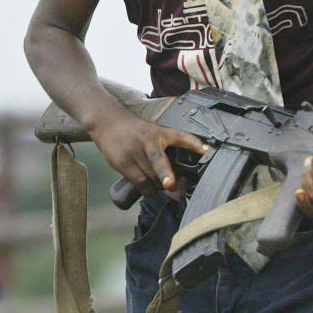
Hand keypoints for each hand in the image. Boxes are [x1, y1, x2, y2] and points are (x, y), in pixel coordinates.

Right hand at [88, 107, 207, 198]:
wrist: (106, 121)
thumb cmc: (134, 131)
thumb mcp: (151, 132)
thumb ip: (164, 148)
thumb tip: (178, 175)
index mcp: (159, 132)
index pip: (179, 136)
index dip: (193, 143)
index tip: (206, 150)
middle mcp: (148, 141)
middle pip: (158, 160)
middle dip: (165, 174)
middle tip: (171, 184)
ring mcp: (134, 152)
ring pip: (150, 176)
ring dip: (159, 186)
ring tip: (162, 186)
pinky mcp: (123, 163)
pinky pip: (139, 182)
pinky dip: (148, 190)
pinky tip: (150, 190)